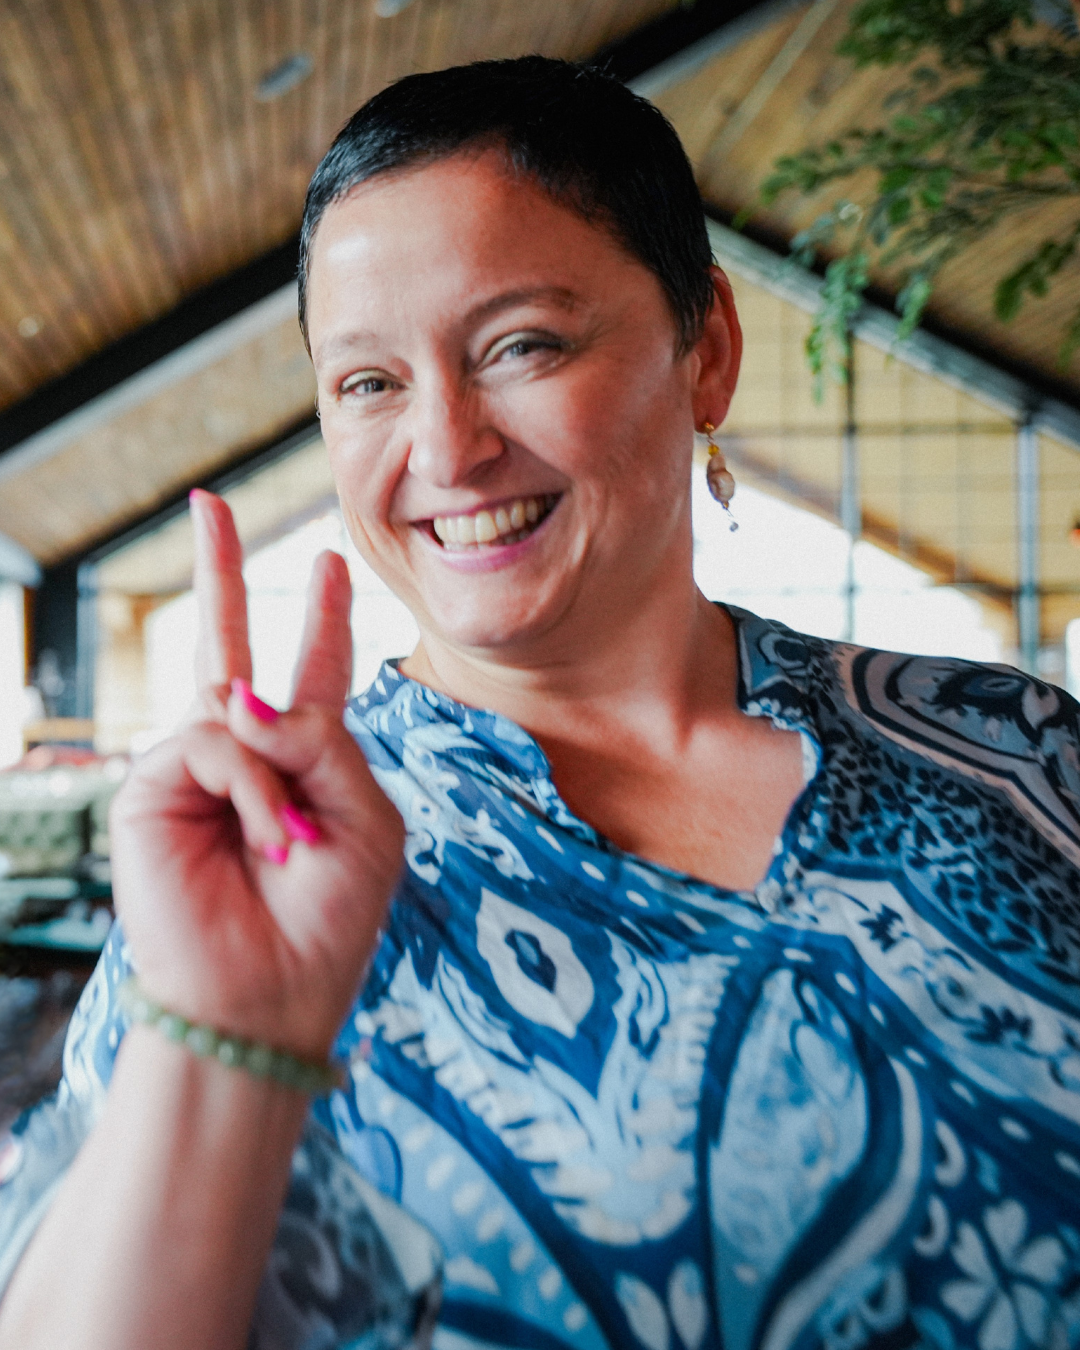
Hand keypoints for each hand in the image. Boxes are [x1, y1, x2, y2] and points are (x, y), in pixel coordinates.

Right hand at [108, 492, 404, 1060]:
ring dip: (282, 779)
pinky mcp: (154, 786)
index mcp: (306, 762)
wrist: (269, 996)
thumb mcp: (365, 817)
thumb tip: (241, 695)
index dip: (324, 620)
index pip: (314, 674)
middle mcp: (245, 755)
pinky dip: (253, 791)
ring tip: (292, 848)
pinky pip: (216, 743)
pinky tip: (265, 840)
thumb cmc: (327, 917)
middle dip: (221, 572)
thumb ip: (325, 740)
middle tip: (208, 501)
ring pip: (240, 708)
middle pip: (229, 645)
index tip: (332, 565)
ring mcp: (195, 768)